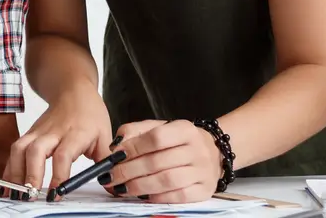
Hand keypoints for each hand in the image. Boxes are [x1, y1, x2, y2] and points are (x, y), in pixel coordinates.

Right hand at [4, 84, 112, 193]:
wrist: (72, 89)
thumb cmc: (89, 114)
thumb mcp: (105, 136)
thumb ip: (107, 163)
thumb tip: (115, 186)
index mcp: (76, 133)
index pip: (63, 155)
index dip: (58, 175)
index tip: (57, 194)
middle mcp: (53, 131)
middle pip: (36, 151)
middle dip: (31, 175)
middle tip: (32, 195)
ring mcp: (38, 131)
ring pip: (20, 148)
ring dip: (16, 171)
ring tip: (17, 193)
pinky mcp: (29, 133)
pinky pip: (15, 149)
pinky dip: (10, 167)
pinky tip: (9, 182)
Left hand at [106, 119, 222, 202]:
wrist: (214, 152)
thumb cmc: (179, 141)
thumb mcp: (159, 127)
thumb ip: (135, 132)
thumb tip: (116, 147)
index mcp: (185, 129)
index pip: (156, 138)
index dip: (133, 148)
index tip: (115, 156)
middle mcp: (197, 150)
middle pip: (158, 162)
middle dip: (129, 171)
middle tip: (111, 176)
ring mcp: (203, 171)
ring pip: (167, 181)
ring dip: (140, 186)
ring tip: (122, 187)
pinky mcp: (205, 190)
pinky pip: (179, 196)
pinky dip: (158, 197)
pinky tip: (144, 195)